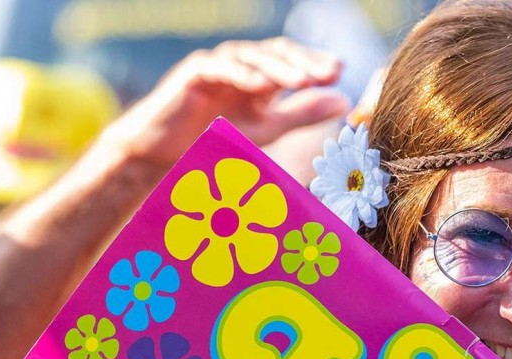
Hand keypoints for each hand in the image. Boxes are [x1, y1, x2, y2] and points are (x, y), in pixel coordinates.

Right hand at [105, 38, 349, 171]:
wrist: (167, 151)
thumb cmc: (217, 136)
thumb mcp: (269, 127)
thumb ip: (303, 113)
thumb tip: (344, 101)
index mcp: (261, 75)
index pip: (293, 60)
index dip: (316, 62)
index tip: (340, 72)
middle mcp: (242, 64)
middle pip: (276, 54)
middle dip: (304, 63)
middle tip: (329, 73)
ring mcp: (218, 64)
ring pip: (252, 57)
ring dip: (280, 68)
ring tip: (304, 81)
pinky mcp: (195, 72)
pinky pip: (221, 68)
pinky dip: (242, 74)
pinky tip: (262, 85)